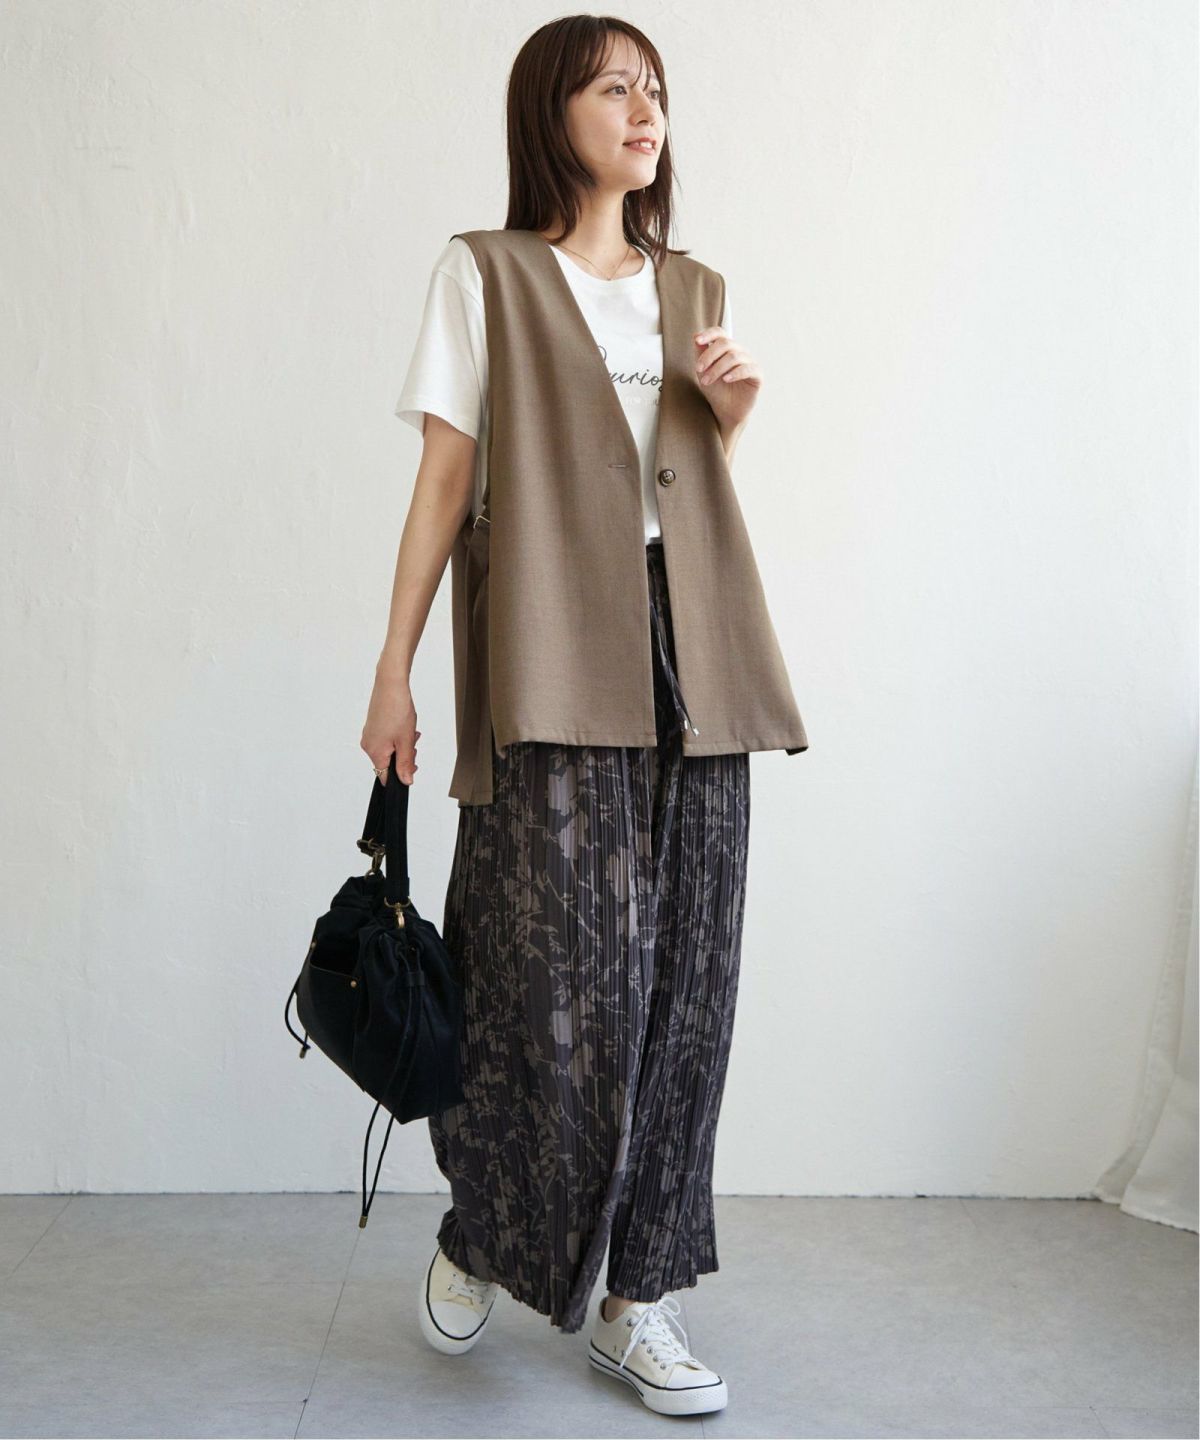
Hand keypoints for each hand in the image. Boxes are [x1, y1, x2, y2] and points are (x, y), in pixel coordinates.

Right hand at [361, 671, 420, 785]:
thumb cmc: (397, 708)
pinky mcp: (373, 726)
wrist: (391, 684)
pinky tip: (404, 726)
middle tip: (413, 743)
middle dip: (404, 756)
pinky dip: (397, 736)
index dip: (401, 774)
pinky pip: (386, 739)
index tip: (412, 766)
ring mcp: (369, 734)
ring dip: (402, 745)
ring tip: (410, 731)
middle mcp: (368, 745)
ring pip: (389, 749)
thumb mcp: (406, 741)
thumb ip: (405, 764)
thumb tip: (406, 781)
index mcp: (374, 752)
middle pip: (388, 762)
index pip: (385, 776)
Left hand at [694, 327, 761, 428]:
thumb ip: (700, 354)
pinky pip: (747, 369)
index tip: (697, 340)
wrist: (726, 411)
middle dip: (709, 356)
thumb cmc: (716, 390)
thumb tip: (696, 336)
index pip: (720, 333)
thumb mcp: (703, 372)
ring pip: (734, 357)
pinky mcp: (757, 375)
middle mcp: (740, 352)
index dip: (709, 334)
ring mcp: (750, 362)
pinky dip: (735, 373)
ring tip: (706, 381)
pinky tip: (726, 379)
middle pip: (725, 343)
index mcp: (727, 349)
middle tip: (699, 370)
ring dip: (717, 369)